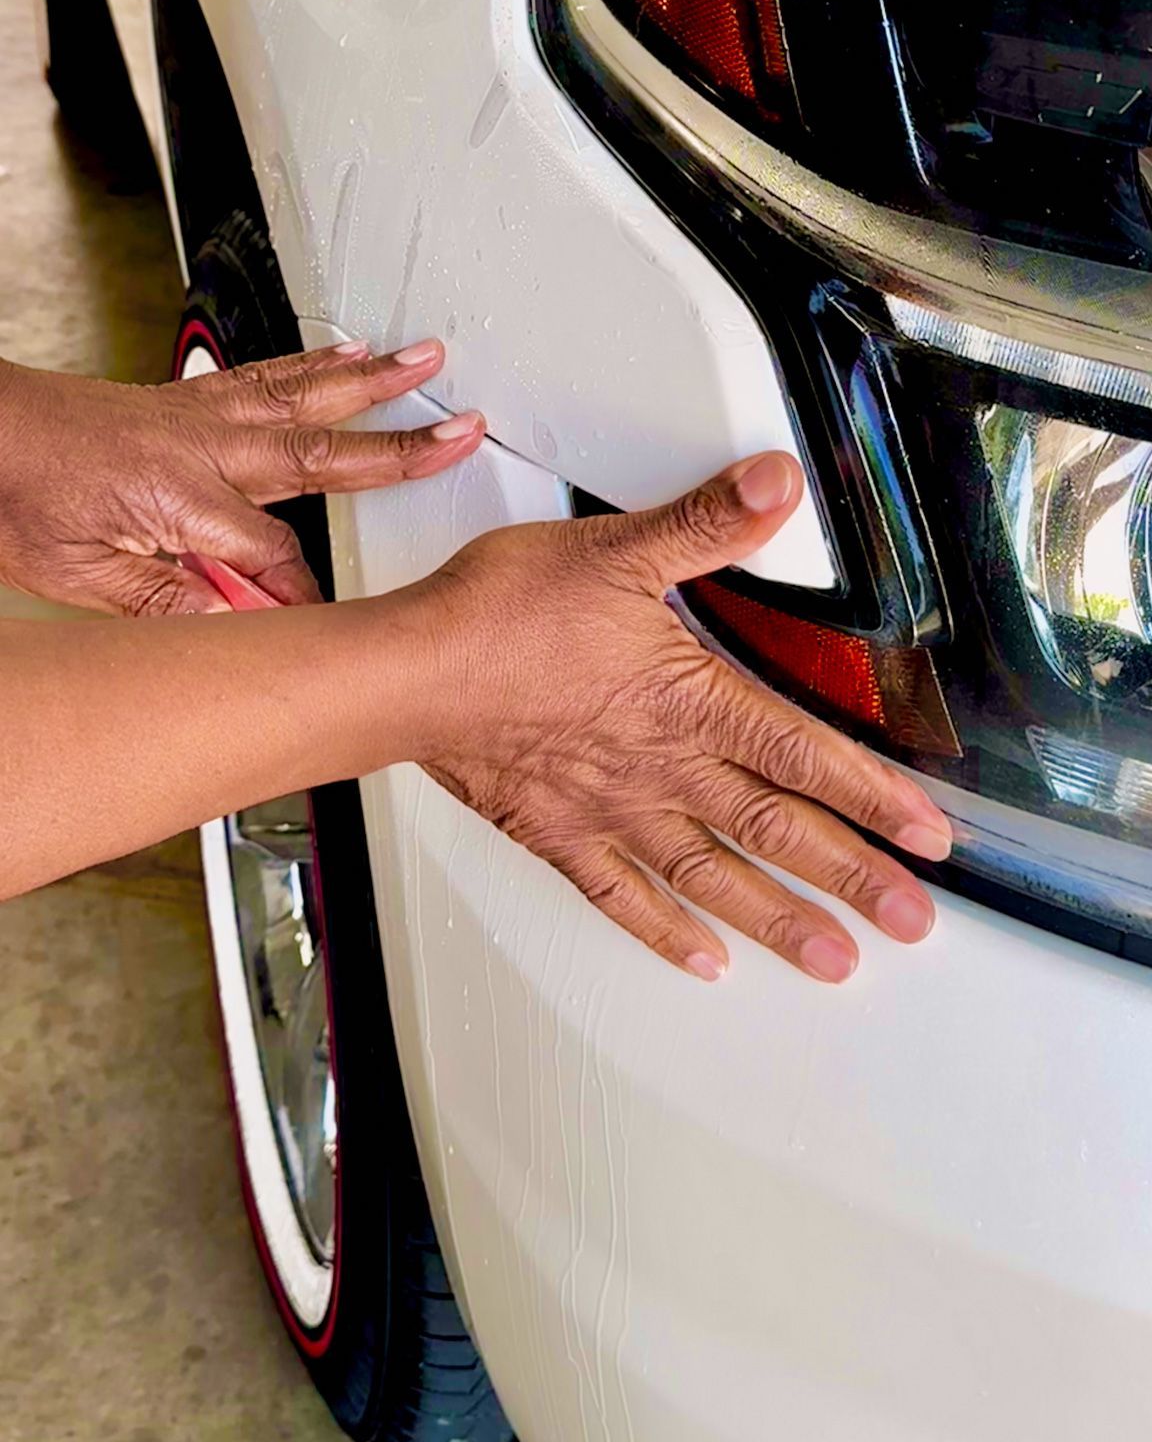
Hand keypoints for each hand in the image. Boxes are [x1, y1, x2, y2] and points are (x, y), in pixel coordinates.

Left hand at [0, 341, 482, 613]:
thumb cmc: (17, 498)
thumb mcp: (82, 578)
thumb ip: (170, 602)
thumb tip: (239, 624)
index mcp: (183, 499)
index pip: (274, 559)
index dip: (299, 597)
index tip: (319, 624)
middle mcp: (201, 445)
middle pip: (321, 450)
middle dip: (400, 447)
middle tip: (464, 430)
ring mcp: (196, 413)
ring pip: (302, 393)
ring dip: (371, 379)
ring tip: (425, 360)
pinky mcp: (183, 398)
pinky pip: (264, 376)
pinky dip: (312, 362)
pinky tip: (343, 352)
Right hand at [418, 452, 951, 983]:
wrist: (409, 675)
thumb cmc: (502, 614)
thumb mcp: (616, 550)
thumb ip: (706, 523)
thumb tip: (780, 481)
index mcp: (688, 701)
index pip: (804, 755)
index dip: (873, 796)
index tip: (928, 838)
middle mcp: (663, 770)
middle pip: (776, 831)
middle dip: (851, 877)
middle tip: (911, 923)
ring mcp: (612, 812)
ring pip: (714, 877)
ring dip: (779, 920)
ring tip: (835, 960)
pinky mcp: (559, 834)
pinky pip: (622, 896)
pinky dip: (667, 931)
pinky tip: (704, 959)